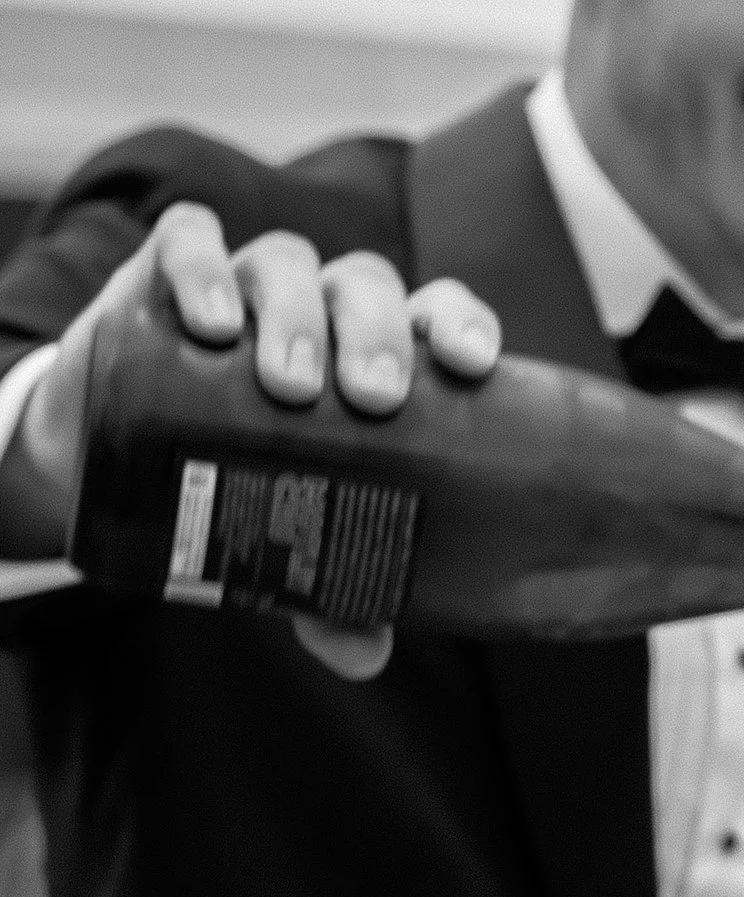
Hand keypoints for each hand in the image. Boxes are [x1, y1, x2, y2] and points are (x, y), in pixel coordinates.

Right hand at [24, 206, 500, 675]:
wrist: (117, 443)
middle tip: (373, 399)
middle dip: (377, 334)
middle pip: (367, 288)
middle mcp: (323, 305)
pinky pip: (190, 240)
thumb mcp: (284, 534)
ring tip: (289, 385)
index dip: (461, 325)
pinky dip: (203, 269)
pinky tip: (211, 324)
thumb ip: (331, 593)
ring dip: (295, 316)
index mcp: (378, 349)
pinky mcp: (170, 266)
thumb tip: (368, 656)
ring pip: (288, 263)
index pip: (436, 315)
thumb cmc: (237, 474)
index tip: (473, 364)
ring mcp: (249, 279)